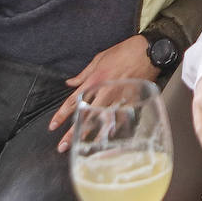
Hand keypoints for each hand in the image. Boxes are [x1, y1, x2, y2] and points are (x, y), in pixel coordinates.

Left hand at [49, 35, 157, 152]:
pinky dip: (114, 129)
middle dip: (72, 133)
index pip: (72, 101)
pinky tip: (108, 138)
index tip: (53, 126)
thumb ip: (83, 74)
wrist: (148, 52)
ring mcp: (118, 99)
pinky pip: (120, 118)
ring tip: (83, 148)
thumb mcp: (99, 58)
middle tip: (63, 145)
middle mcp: (104, 92)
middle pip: (84, 116)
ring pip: (102, 121)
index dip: (61, 115)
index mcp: (94, 80)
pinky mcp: (131, 102)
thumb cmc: (124, 52)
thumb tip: (71, 83)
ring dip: (91, 136)